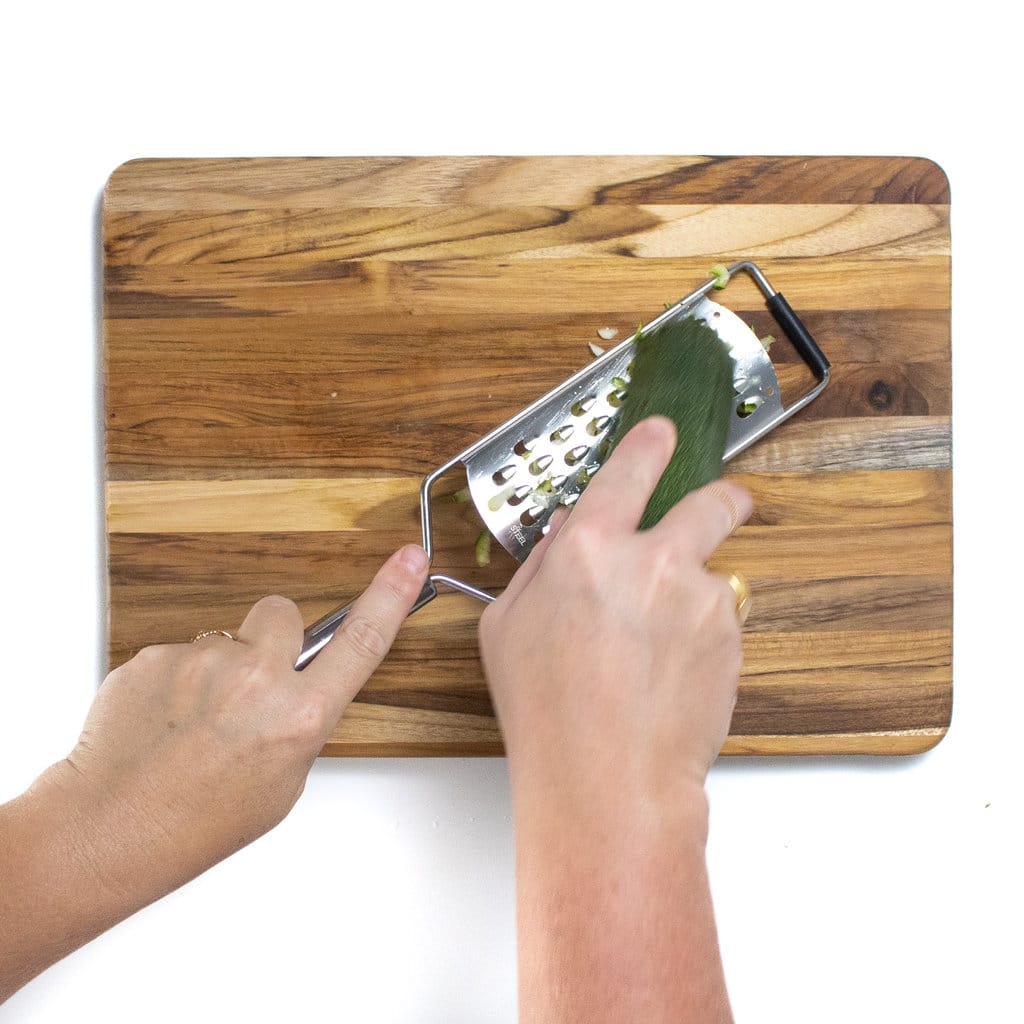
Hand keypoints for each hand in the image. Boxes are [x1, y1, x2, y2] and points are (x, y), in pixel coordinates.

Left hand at [1, 544, 428, 1001]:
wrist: (108, 829)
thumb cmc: (196, 822)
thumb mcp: (282, 783)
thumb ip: (300, 722)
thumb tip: (297, 686)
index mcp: (299, 718)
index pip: (362, 642)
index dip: (391, 595)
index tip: (410, 560)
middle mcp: (256, 681)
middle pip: (282, 613)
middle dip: (270, 637)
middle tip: (246, 686)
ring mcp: (201, 661)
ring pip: (225, 638)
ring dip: (216, 668)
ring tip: (189, 724)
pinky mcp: (155, 655)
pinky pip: (179, 652)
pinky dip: (173, 681)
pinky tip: (159, 721)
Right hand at [478, 416, 751, 1022]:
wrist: (608, 777)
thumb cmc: (546, 709)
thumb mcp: (507, 627)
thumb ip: (539, 567)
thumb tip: (567, 534)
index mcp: (590, 548)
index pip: (630, 470)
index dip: (650, 444)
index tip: (662, 433)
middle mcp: (654, 560)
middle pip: (713, 502)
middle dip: (724, 498)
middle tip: (724, 505)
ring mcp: (701, 599)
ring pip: (713, 576)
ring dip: (694, 595)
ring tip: (657, 652)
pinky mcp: (731, 639)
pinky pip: (721, 623)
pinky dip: (703, 638)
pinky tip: (668, 676)